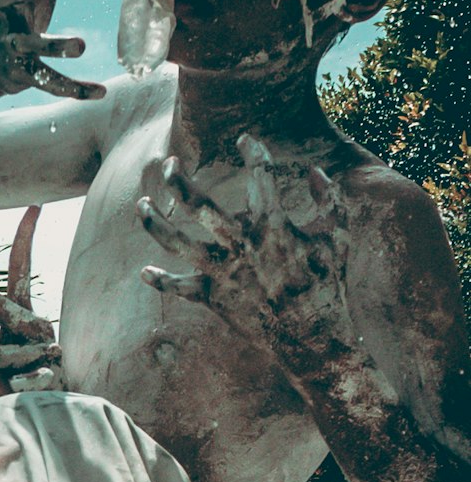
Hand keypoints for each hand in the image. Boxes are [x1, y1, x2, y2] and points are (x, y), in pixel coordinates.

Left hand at [0, 206, 61, 393]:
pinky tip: (18, 385)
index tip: (33, 208)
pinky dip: (26, 382)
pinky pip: (34, 379)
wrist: (50, 402)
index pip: (21, 271)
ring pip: (15, 349)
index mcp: (20, 315)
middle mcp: (34, 327)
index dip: (25, 241)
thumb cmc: (16, 375)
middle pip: (8, 308)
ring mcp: (43, 352)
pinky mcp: (49, 377)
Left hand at [138, 137, 353, 367]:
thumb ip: (331, 200)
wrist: (312, 340)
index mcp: (275, 226)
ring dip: (155, 224)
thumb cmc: (328, 285)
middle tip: (168, 164)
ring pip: (178, 244)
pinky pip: (179, 289)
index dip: (254, 151)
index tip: (245, 140)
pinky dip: (161, 281)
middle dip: (179, 182)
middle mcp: (242, 246)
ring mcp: (223, 273)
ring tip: (142, 205)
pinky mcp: (214, 298)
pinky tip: (144, 272)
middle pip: (200, 206)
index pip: (260, 176)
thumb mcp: (339, 238)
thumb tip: (314, 170)